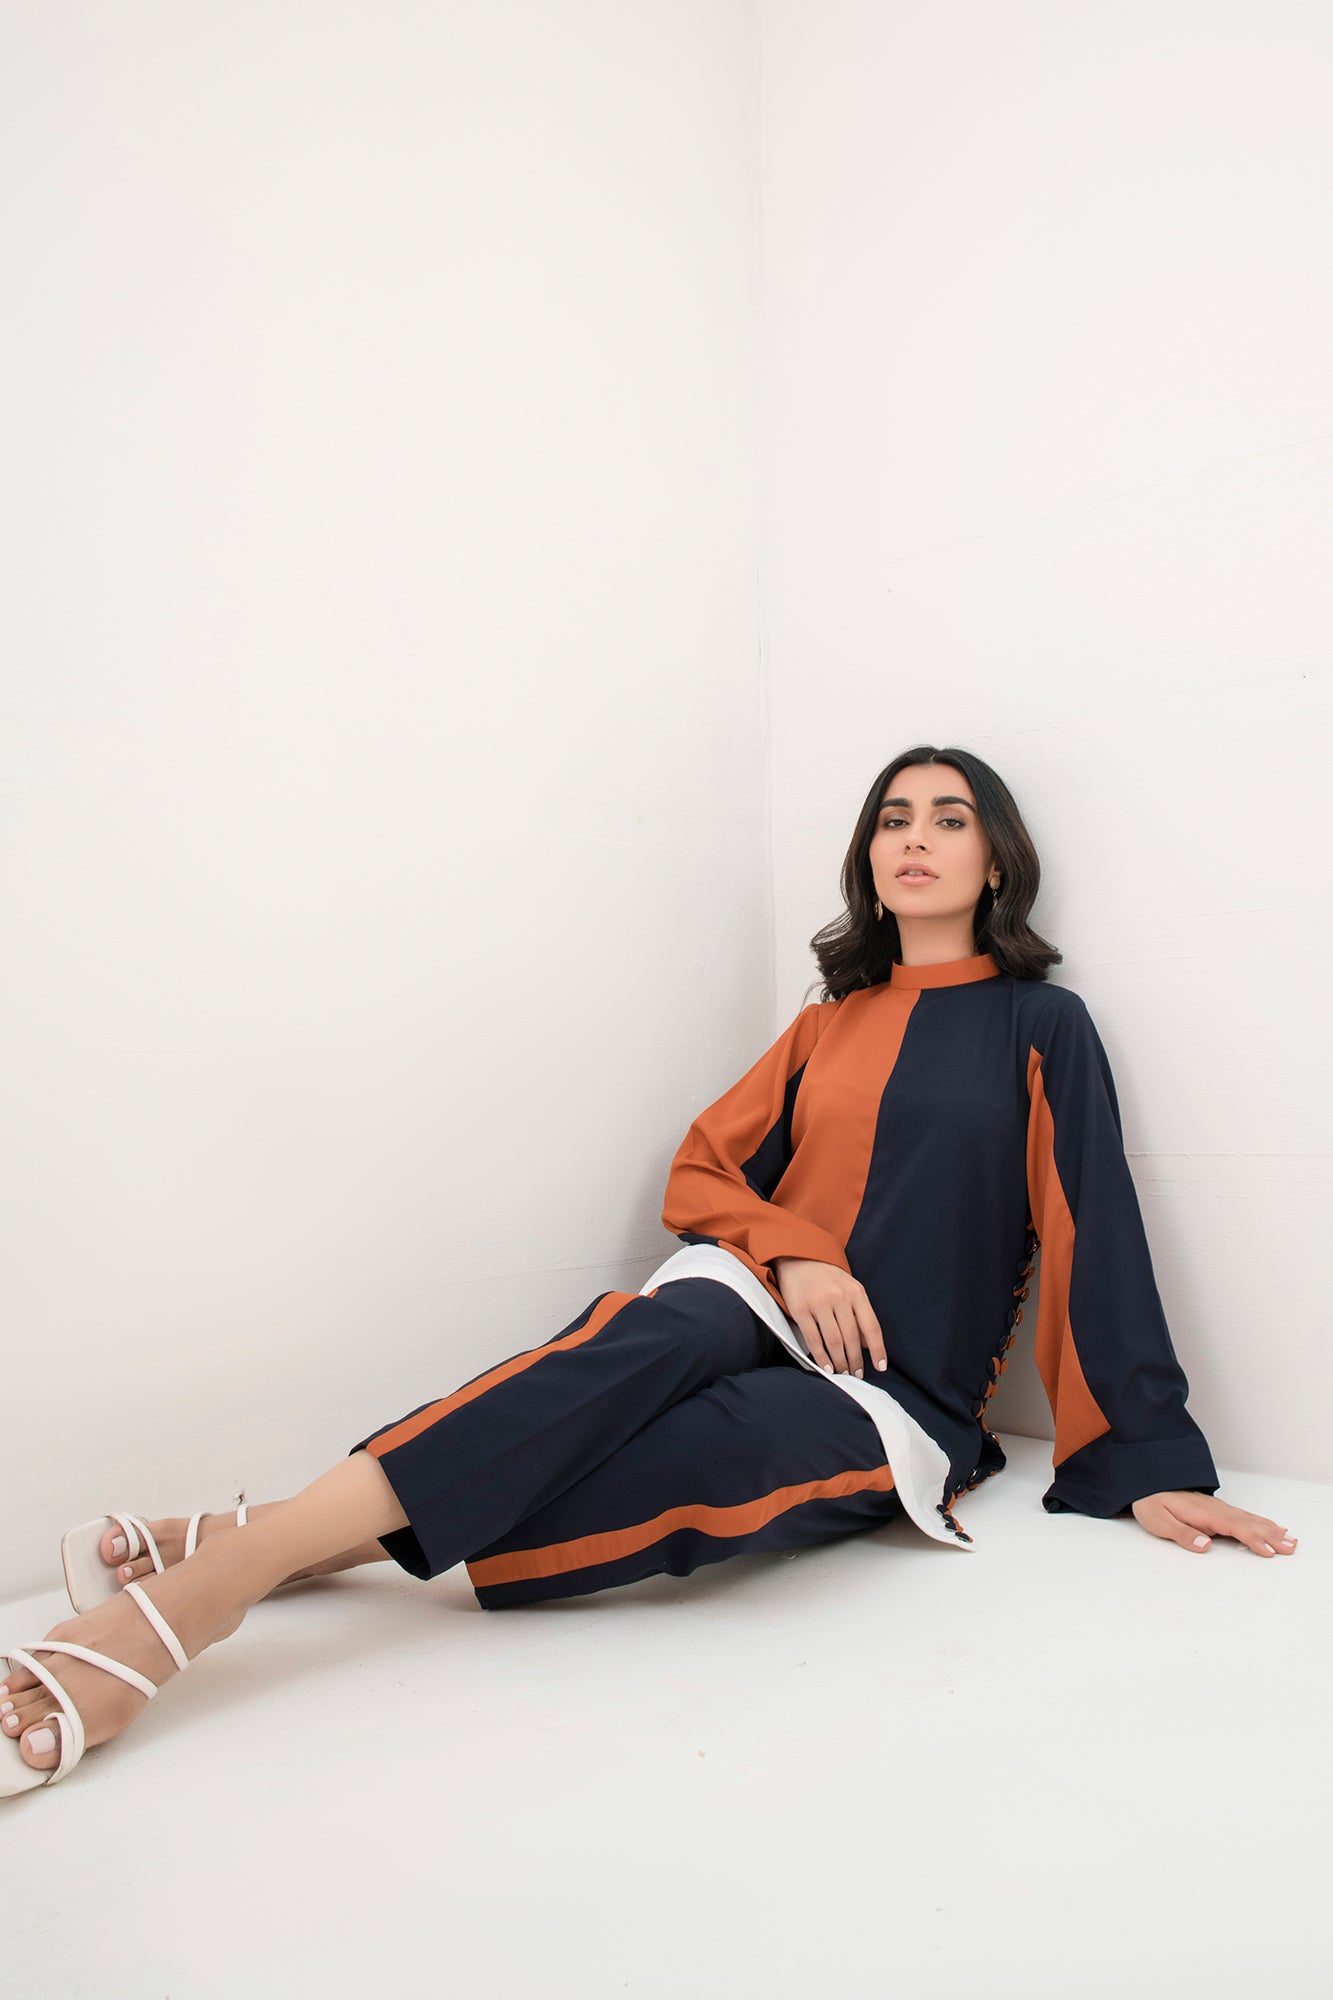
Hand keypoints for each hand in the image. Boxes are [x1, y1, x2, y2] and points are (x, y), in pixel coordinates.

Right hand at [770, 1258, 886, 1378]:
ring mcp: (819, 1302)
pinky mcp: (800, 1308)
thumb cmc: (827, 1278)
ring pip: (834, 1341)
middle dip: (856, 1360)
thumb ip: (860, 1315)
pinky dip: (821, 1356)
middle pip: (852, 1338)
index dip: (878, 1349)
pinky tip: (826, 1367)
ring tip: (843, 1373)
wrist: (798, 1256)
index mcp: (856, 1292)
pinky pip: (813, 1338)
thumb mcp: (850, 1289)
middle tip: (856, 1375)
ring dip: (840, 1362)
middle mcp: (840, 1297)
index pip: (871, 1326)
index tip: (880, 1367)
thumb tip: (868, 1345)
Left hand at [1130, 1490, 1298, 1556]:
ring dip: (1271, 1530)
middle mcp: (1215, 1509)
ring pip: (1250, 1520)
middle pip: (1248, 1523)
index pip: (1234, 1527)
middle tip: (1290, 1548)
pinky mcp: (1217, 1510)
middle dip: (1270, 1536)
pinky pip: (1245, 1517)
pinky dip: (1262, 1523)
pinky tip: (1273, 1527)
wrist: (1145, 1481)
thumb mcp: (1159, 1520)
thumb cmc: (1151, 1502)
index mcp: (1203, 1513)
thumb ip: (1183, 1534)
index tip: (1268, 1550)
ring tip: (1290, 1540)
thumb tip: (1205, 1545)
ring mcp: (1218, 1509)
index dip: (1252, 1539)